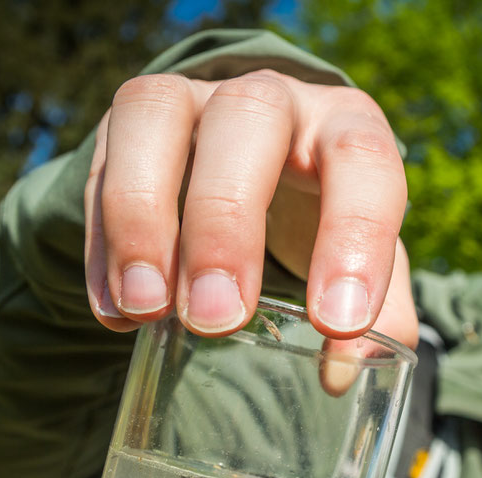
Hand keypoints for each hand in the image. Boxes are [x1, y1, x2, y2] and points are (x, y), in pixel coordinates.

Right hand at [84, 69, 416, 347]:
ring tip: (149, 310)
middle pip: (250, 120)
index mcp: (348, 125)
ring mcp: (195, 97)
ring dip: (145, 220)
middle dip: (227, 224)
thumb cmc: (321, 215)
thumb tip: (343, 375)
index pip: (363, 161)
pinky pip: (104, 164)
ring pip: (159, 119)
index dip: (353, 237)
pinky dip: (103, 242)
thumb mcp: (363, 258)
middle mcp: (274, 97)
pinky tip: (115, 312)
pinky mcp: (132, 122)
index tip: (334, 321)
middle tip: (218, 319)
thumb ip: (378, 315)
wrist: (254, 164)